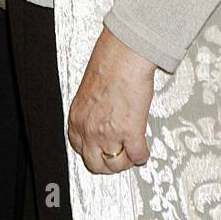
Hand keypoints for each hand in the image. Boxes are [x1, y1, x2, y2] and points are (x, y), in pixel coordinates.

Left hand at [67, 26, 154, 173]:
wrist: (124, 55)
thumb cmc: (109, 64)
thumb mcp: (89, 92)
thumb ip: (91, 111)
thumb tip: (101, 119)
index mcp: (77, 118)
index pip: (79, 149)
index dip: (93, 152)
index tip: (101, 151)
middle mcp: (89, 129)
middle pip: (95, 164)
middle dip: (108, 164)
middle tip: (118, 158)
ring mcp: (109, 134)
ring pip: (116, 165)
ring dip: (126, 161)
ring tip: (132, 154)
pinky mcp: (130, 132)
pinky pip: (138, 155)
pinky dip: (142, 155)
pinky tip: (144, 149)